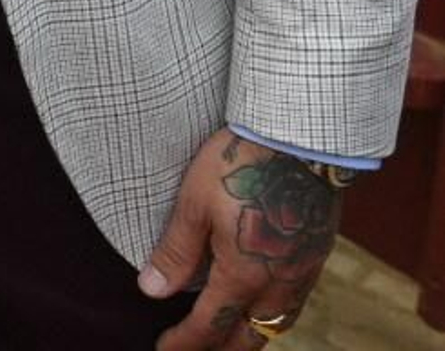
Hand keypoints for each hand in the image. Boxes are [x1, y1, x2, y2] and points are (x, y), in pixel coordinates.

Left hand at [140, 131, 339, 348]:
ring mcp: (302, 272)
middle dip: (220, 350)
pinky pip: (294, 302)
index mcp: (244, 275)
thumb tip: (151, 290)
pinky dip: (273, 314)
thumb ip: (176, 251)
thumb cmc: (241, 165)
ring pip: (276, 324)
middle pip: (248, 338)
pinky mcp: (317, 254)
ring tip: (227, 335)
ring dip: (249, 336)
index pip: (210, 326)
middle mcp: (278, 284)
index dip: (185, 344)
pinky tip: (263, 301)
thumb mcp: (195, 203)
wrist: (301, 139)